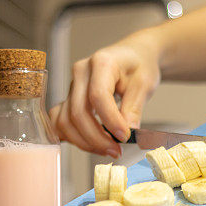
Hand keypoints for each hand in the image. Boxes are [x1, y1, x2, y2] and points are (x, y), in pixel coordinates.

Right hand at [48, 35, 161, 156]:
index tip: (125, 137)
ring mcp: (72, 85)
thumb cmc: (139, 65)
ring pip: (66, 120)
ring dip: (85, 141)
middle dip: (97, 138)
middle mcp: (81, 72)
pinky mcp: (69, 97)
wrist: (134, 55)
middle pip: (78, 112)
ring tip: (108, 149)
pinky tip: (89, 144)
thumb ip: (134, 107)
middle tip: (117, 150)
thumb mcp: (145, 83)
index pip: (98, 96)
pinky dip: (71, 136)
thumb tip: (127, 132)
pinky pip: (60, 121)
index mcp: (101, 62)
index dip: (110, 121)